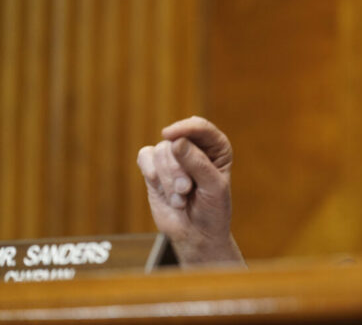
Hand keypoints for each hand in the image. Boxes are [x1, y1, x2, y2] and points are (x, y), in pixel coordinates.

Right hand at [136, 116, 243, 266]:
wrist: (196, 234)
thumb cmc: (212, 210)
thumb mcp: (213, 188)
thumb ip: (198, 164)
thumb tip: (177, 141)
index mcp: (216, 147)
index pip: (200, 127)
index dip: (185, 128)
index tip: (169, 135)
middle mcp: (195, 147)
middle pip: (176, 142)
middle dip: (177, 170)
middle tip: (186, 190)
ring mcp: (174, 157)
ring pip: (160, 151)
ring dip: (168, 180)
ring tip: (180, 198)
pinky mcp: (155, 168)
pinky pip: (145, 157)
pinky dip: (152, 174)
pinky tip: (162, 189)